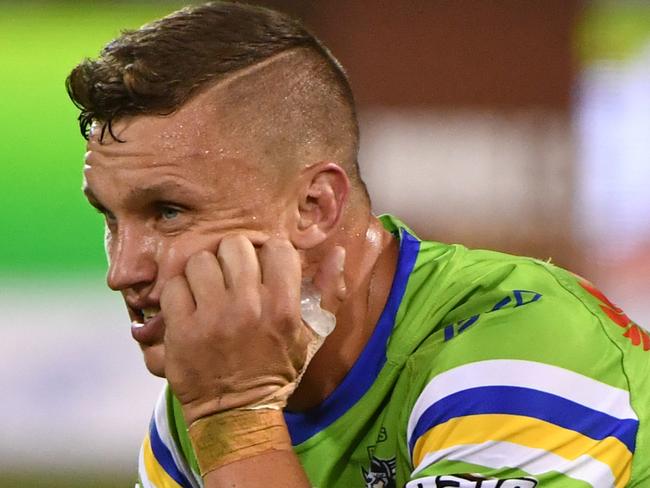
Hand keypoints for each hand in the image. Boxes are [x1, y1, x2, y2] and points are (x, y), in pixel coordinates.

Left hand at [160, 234, 343, 423]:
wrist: (235, 413)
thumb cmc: (275, 370)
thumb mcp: (310, 335)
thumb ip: (327, 292)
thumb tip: (338, 251)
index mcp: (283, 307)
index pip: (277, 248)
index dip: (269, 253)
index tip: (262, 266)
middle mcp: (248, 307)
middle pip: (235, 246)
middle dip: (233, 257)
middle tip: (231, 276)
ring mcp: (212, 317)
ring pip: (201, 261)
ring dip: (203, 273)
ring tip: (207, 290)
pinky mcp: (182, 329)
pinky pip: (175, 286)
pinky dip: (180, 293)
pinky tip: (189, 307)